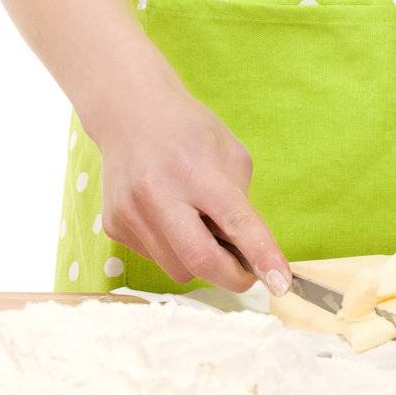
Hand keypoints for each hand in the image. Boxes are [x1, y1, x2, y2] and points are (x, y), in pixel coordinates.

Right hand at [95, 83, 292, 296]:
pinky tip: (171, 218)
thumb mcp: (229, 152)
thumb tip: (248, 253)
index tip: (281, 282)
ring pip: (177, 268)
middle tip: (248, 274)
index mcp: (194, 169)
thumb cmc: (188, 129)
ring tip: (201, 227)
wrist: (130, 112)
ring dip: (200, 261)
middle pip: (200, 260)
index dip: (261, 254)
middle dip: (232, 278)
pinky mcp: (113, 225)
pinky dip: (174, 249)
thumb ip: (240, 202)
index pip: (235, 221)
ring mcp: (130, 212)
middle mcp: (157, 192)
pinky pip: (155, 258)